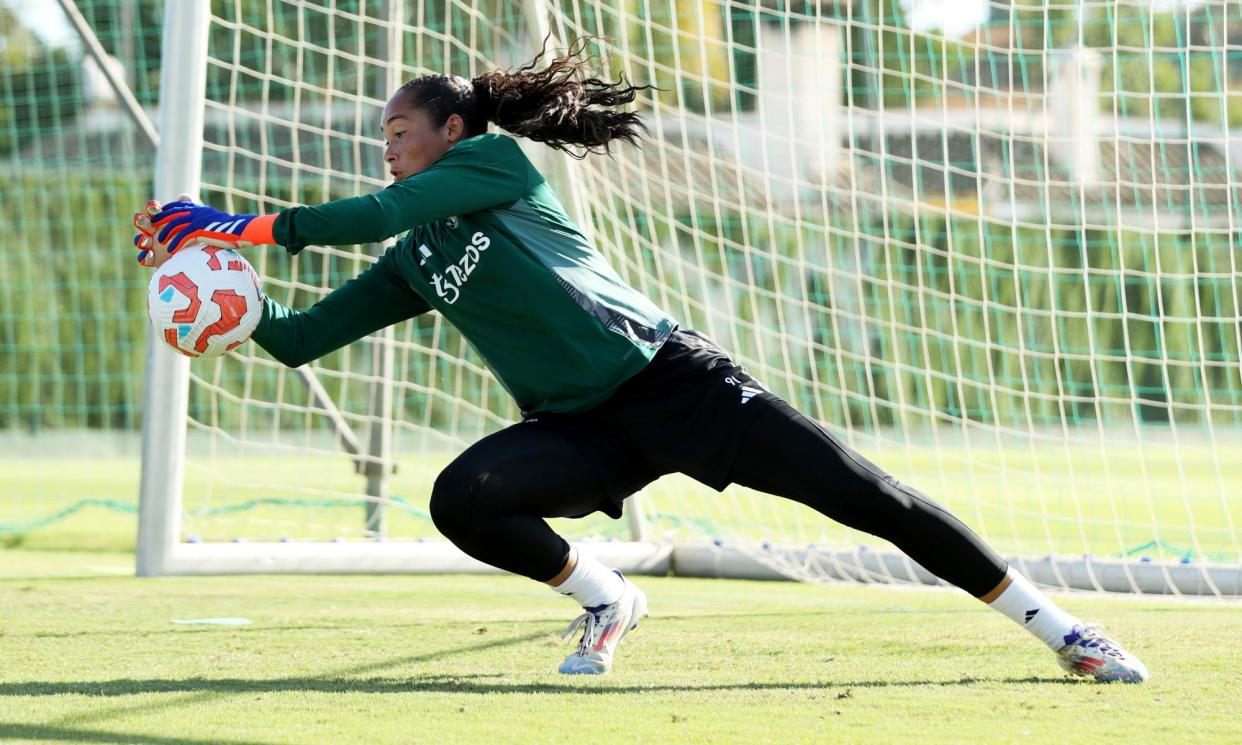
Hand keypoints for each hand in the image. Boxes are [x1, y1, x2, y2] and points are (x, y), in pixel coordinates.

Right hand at [133, 194, 191, 266]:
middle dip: (140, 220)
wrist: (196, 257)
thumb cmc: (192, 235)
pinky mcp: (152, 259)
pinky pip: (142, 258)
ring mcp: (151, 245)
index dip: (152, 208)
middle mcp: (152, 231)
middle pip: (142, 223)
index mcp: (161, 220)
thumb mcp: (192, 223)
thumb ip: (187, 210)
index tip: (155, 207)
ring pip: (139, 240)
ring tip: (146, 239)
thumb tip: (184, 197)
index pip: (153, 211)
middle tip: (141, 219)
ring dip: (140, 239)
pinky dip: (144, 256)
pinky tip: (150, 254)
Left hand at [139, 200, 276, 260]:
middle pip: (173, 213)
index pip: (179, 206)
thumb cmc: (235, 229)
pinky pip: (183, 235)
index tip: (159, 216)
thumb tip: (208, 229)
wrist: (244, 230)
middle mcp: (198, 211)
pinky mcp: (200, 229)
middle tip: (152, 228)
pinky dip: (176, 243)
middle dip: (161, 220)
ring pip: (175, 224)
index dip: (167, 210)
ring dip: (167, 233)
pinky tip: (172, 250)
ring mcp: (198, 219)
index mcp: (201, 209)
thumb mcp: (219, 223)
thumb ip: (209, 223)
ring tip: (161, 242)